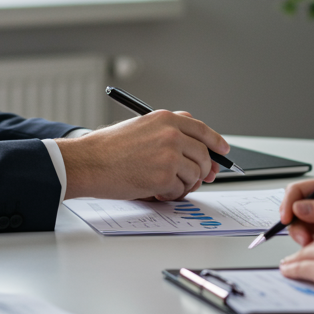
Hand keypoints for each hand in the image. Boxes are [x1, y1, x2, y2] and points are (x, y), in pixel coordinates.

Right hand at [57, 110, 230, 200]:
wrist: (89, 161)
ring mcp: (170, 154)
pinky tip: (157, 190)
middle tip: (200, 179)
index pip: (201, 129)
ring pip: (195, 174)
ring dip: (185, 184)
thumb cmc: (109, 148)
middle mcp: (171, 133)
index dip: (216, 142)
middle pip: (204, 154)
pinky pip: (181, 189)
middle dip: (204, 169)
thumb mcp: (142, 127)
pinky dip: (172, 194)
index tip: (223, 151)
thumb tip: (196, 150)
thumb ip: (169, 132)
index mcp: (166, 119)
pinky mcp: (165, 175)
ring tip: (166, 185)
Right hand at [279, 178, 313, 245]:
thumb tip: (299, 207)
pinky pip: (312, 237)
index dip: (288, 204)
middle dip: (296, 225)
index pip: (298, 191)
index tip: (286, 219)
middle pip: (296, 210)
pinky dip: (313, 244)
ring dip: (304, 236)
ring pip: (302, 226)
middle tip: (306, 240)